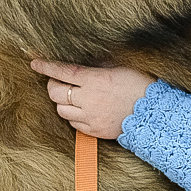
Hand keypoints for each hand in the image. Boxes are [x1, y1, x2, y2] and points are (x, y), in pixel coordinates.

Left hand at [31, 60, 156, 139]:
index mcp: (95, 80)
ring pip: (61, 110)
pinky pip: (73, 123)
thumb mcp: (121, 66)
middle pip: (56, 93)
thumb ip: (98, 64)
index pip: (62, 71)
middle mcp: (89, 100)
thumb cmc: (141, 85)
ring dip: (62, 102)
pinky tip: (83, 109)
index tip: (35, 63)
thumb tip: (81, 59)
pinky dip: (73, 115)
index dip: (46, 66)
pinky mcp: (95, 131)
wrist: (155, 113)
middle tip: (59, 81)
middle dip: (53, 85)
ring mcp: (91, 118)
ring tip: (73, 96)